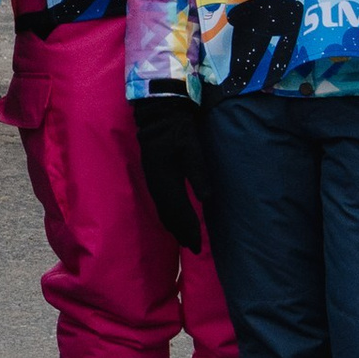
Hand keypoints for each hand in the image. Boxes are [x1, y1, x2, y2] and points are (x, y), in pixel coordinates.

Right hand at [133, 96, 207, 253]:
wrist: (158, 110)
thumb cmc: (178, 128)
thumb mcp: (191, 148)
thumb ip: (198, 173)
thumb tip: (206, 199)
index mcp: (164, 177)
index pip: (177, 210)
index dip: (187, 229)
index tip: (198, 246)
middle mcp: (155, 180)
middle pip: (167, 213)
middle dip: (179, 231)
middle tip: (193, 247)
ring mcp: (151, 176)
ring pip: (162, 207)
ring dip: (173, 223)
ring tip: (183, 236)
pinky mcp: (152, 171)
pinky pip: (159, 199)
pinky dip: (168, 212)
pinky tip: (173, 214)